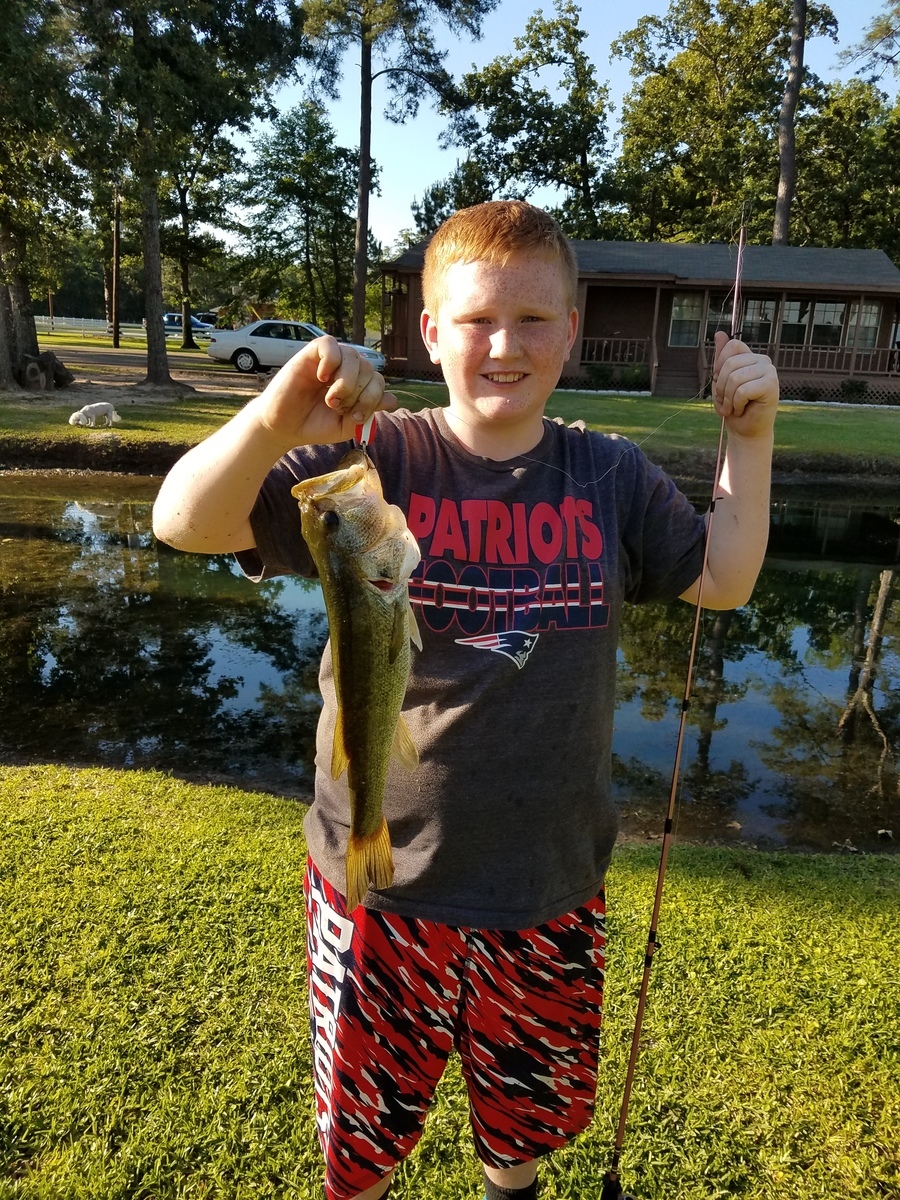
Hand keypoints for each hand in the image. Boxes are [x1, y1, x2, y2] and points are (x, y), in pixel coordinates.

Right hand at [252, 336, 396, 447]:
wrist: (284, 427)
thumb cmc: (315, 425)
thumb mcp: (346, 426)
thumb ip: (368, 413)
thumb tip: (392, 400)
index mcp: (357, 385)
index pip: (378, 381)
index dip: (372, 399)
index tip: (355, 416)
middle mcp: (346, 370)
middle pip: (368, 368)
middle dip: (358, 393)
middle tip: (338, 408)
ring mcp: (329, 361)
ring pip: (353, 356)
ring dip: (346, 381)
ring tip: (330, 399)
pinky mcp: (310, 354)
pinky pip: (330, 344)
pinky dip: (331, 361)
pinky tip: (322, 378)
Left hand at [711, 330, 778, 440]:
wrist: (745, 430)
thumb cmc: (733, 406)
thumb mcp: (721, 381)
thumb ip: (721, 358)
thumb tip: (719, 333)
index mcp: (750, 357)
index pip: (732, 345)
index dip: (720, 364)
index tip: (719, 382)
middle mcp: (762, 360)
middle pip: (730, 363)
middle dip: (721, 387)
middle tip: (726, 402)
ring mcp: (769, 371)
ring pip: (735, 378)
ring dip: (728, 399)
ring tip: (733, 407)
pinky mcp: (771, 384)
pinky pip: (743, 390)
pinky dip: (737, 404)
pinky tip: (742, 410)